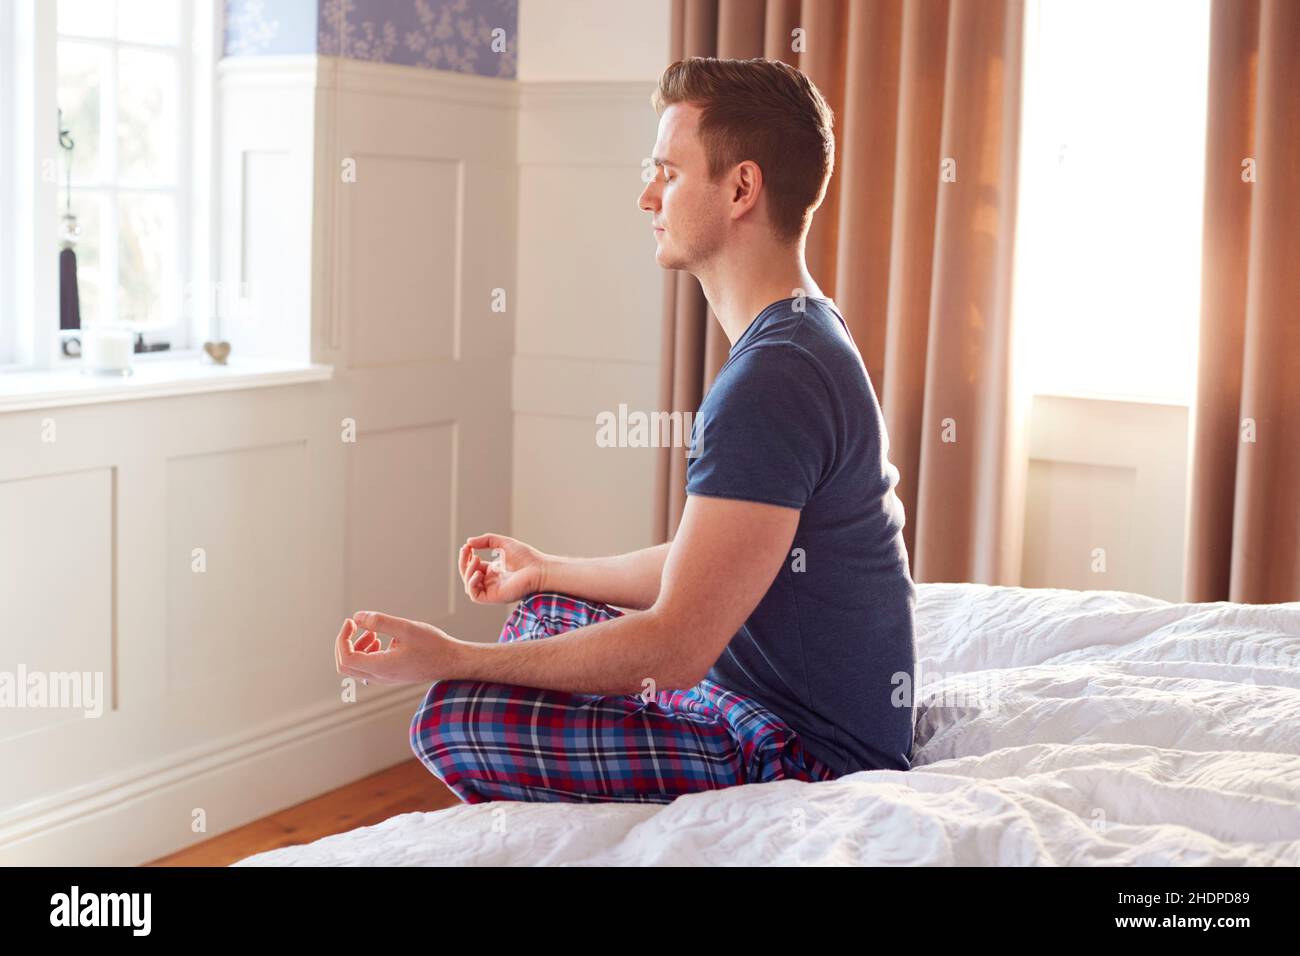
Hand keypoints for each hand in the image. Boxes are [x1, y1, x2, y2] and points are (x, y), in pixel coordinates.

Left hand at [333, 611, 464, 684]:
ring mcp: (385, 679)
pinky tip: (381, 640)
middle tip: (355, 625)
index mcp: (381, 667)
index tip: (351, 622)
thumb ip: (380, 622)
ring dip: (356, 647)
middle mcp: (380, 677)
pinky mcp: (391, 676)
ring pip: (356, 668)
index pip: (345, 658)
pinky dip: (367, 652)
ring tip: (371, 632)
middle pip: (345, 666)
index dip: (342, 639)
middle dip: (345, 644)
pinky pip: (368, 668)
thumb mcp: (406, 628)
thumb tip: (357, 617)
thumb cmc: (434, 645)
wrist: (453, 662)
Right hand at [458, 532, 545, 603]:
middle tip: (466, 550)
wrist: (540, 569)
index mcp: (495, 572)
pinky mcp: (494, 597)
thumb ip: (486, 540)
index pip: (473, 567)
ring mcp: (493, 590)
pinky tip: (479, 573)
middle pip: (468, 576)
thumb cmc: (527, 557)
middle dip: (464, 563)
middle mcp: (492, 582)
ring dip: (467, 572)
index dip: (467, 557)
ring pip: (469, 586)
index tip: (467, 546)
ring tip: (476, 559)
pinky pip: (475, 595)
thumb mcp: (503, 543)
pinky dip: (472, 583)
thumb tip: (468, 542)